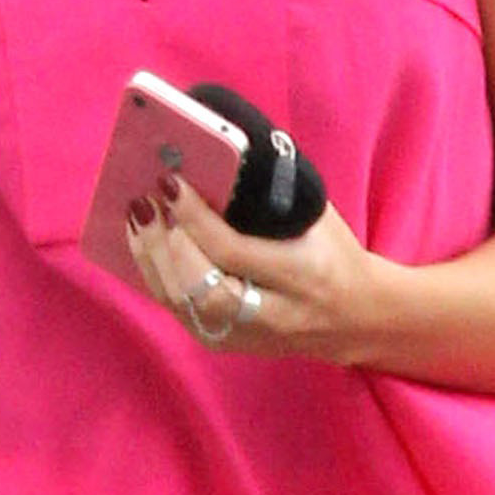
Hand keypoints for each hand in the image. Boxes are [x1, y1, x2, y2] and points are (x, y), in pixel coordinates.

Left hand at [125, 177, 391, 365]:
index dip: (194, 217)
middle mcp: (273, 313)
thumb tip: (216, 150)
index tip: (170, 182)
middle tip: (144, 201)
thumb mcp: (317, 216)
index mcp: (303, 273)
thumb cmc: (334, 253)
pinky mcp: (224, 344)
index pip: (233, 251)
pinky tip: (146, 245)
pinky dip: (156, 274)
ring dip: (151, 257)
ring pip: (182, 304)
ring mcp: (245, 336)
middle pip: (200, 287)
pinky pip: (178, 310)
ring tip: (137, 217)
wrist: (357, 318)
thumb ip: (272, 191)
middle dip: (164, 242)